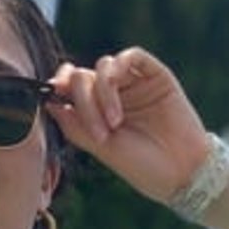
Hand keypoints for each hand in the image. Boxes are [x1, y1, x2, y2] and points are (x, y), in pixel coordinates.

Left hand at [46, 48, 212, 204]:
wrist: (181, 173)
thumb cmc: (142, 166)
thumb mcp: (101, 148)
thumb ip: (75, 125)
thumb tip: (47, 102)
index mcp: (97, 112)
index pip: (70, 88)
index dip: (57, 86)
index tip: (50, 95)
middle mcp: (113, 95)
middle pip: (82, 77)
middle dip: (83, 102)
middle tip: (100, 133)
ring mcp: (134, 83)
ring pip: (102, 68)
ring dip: (101, 94)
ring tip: (114, 124)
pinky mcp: (154, 74)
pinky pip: (131, 56)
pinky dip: (117, 68)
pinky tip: (115, 86)